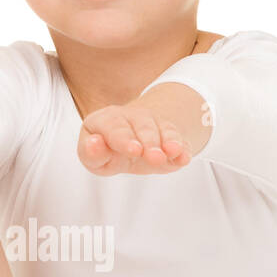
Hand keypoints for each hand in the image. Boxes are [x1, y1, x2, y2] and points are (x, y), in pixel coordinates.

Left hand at [77, 102, 192, 175]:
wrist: (131, 145)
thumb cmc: (107, 153)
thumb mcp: (95, 159)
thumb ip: (92, 154)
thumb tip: (93, 144)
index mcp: (105, 120)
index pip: (114, 127)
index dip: (124, 138)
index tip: (134, 150)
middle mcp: (130, 116)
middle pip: (142, 126)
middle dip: (150, 142)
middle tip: (155, 157)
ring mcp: (153, 122)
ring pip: (162, 129)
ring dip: (169, 141)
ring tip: (173, 152)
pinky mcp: (170, 134)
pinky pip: (178, 138)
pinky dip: (183, 148)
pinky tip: (185, 157)